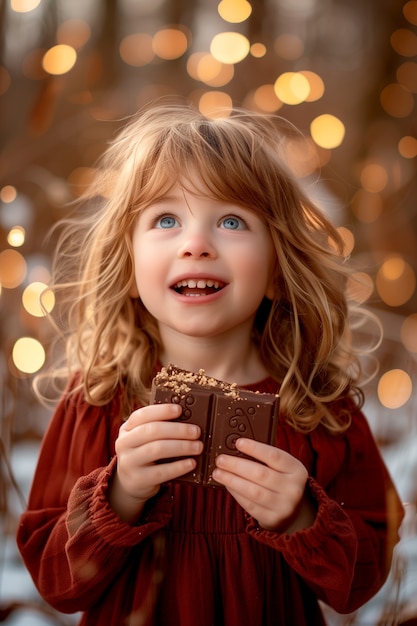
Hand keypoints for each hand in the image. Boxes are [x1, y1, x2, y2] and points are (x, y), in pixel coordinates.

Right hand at [109, 403, 202, 522]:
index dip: (162, 411)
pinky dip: (179, 467)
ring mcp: (128, 462)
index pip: (142, 415)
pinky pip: (161, 472)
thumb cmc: (144, 454)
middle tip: (196, 432)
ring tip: (198, 447)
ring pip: (157, 449)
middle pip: (152, 431)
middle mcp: (124, 443)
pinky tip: (191, 463)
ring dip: (181, 447)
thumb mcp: (144, 439)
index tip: (179, 409)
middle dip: (178, 430)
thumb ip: (158, 428)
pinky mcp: (137, 480)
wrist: (130, 482)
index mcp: (127, 428)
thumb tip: (188, 420)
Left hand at [212, 438, 314, 532]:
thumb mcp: (283, 468)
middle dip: (236, 465)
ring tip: (218, 473)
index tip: (238, 442)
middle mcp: (293, 488)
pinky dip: (236, 493)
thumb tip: (236, 448)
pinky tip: (227, 485)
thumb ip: (265, 459)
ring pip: (253, 491)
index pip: (274, 456)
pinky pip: (250, 505)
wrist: (294, 512)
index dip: (255, 448)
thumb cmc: (282, 482)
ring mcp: (284, 506)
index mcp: (297, 470)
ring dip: (232, 480)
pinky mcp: (272, 519)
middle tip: (220, 459)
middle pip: (260, 474)